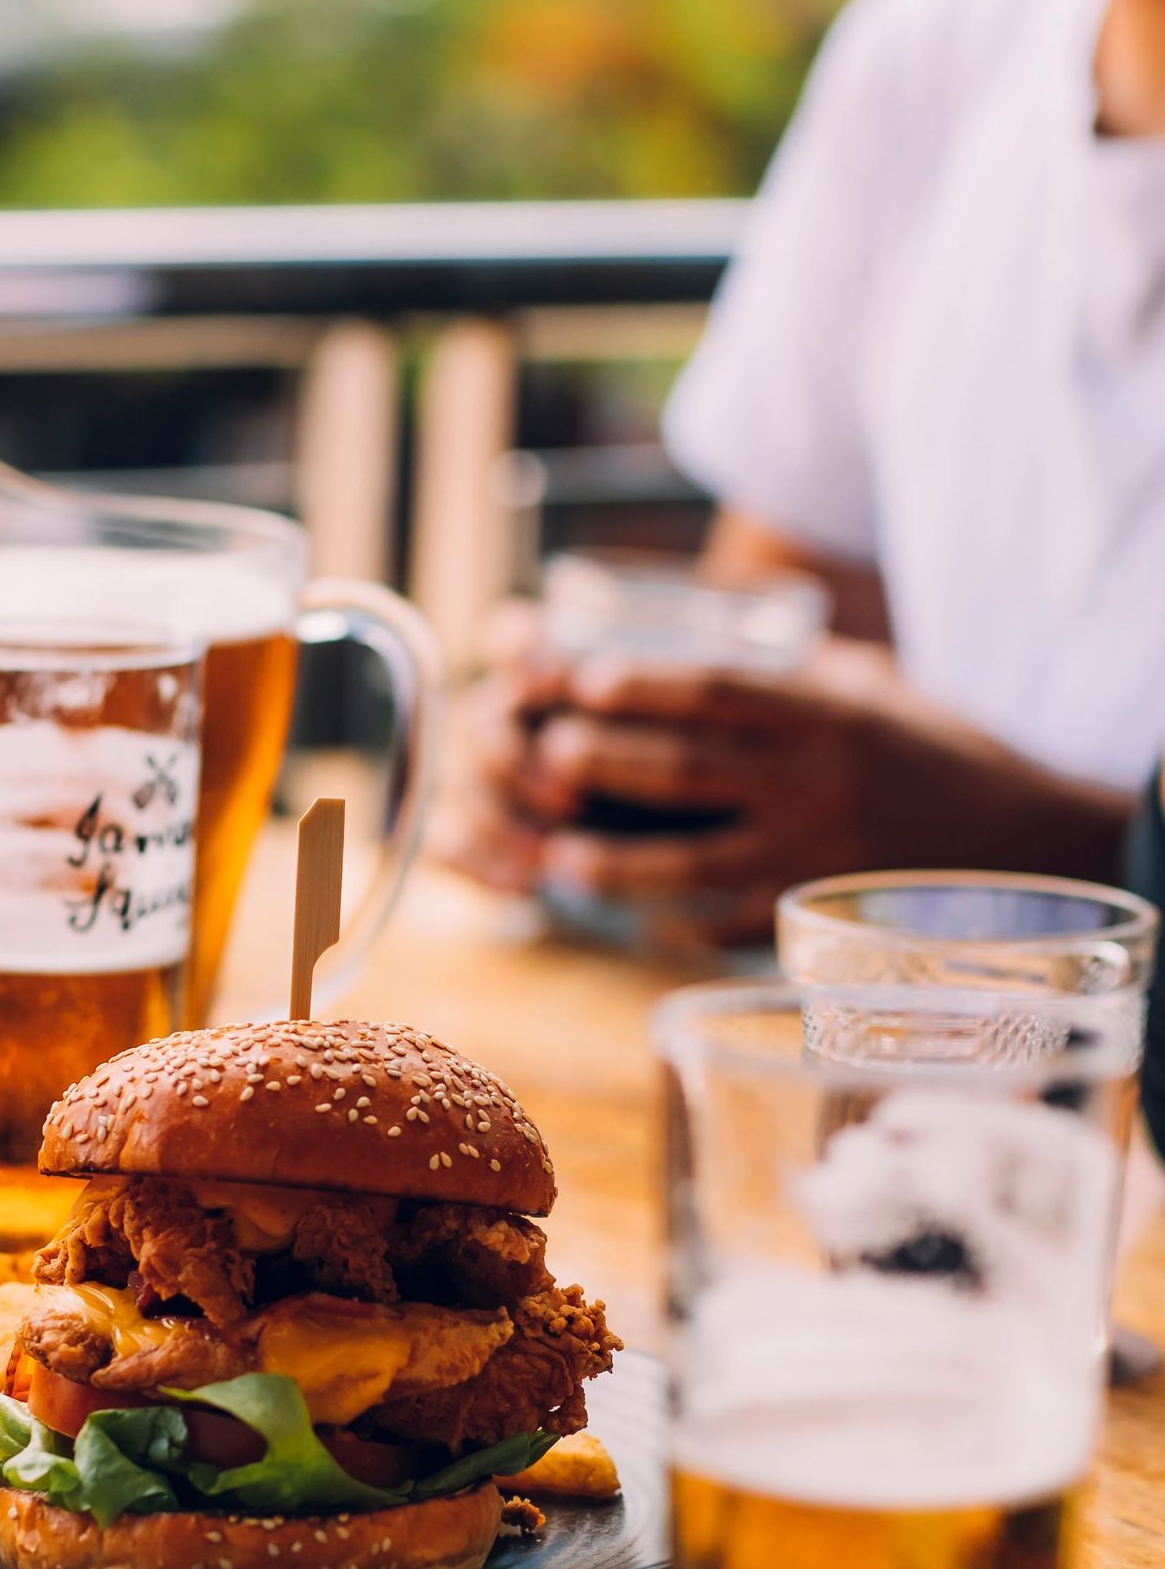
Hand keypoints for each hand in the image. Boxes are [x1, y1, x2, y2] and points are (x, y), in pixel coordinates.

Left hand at [441, 622, 1133, 947]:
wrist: (1024, 841)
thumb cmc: (935, 751)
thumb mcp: (870, 689)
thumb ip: (788, 673)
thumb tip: (686, 643)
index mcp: (826, 712)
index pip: (718, 689)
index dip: (642, 684)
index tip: (580, 680)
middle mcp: (816, 780)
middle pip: (689, 770)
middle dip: (608, 764)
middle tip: (544, 759)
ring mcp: (815, 854)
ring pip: (696, 861)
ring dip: (618, 863)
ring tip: (558, 860)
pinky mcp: (821, 916)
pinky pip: (735, 926)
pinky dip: (681, 925)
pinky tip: (634, 922)